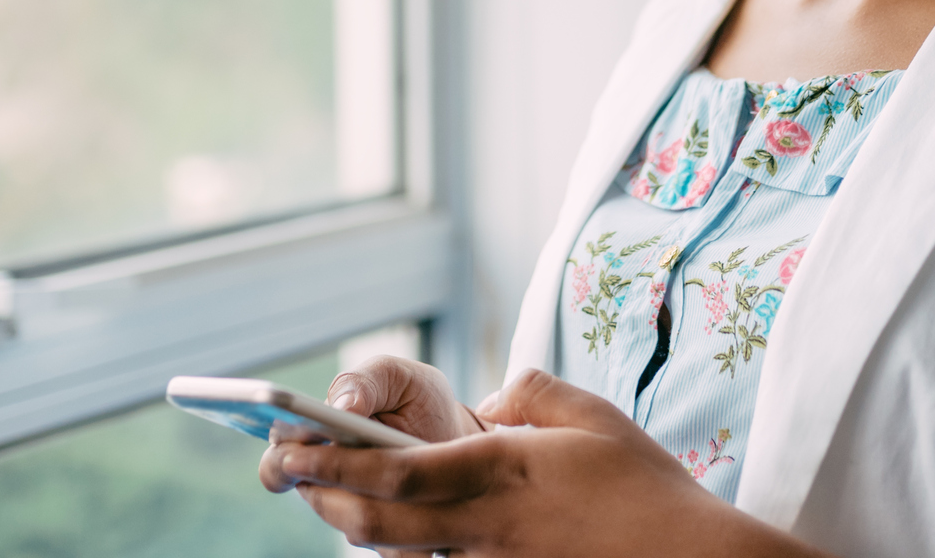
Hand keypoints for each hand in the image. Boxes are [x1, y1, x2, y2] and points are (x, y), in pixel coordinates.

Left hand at [264, 367, 819, 556]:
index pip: (396, 469)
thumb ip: (530, 393)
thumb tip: (492, 400)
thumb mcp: (591, 414)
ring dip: (355, 524)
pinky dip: (405, 550)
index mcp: (499, 471)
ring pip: (400, 551)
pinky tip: (391, 531)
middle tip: (290, 473)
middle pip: (378, 520)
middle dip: (325, 497)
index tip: (295, 444)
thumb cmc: (644, 487)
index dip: (335, 461)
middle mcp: (483, 526)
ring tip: (329, 497)